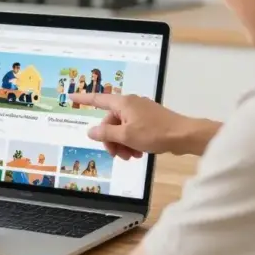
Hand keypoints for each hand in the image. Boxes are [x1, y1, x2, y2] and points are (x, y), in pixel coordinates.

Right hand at [68, 93, 219, 157]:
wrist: (184, 135)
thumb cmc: (155, 133)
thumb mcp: (126, 136)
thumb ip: (106, 133)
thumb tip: (90, 131)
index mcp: (123, 103)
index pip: (97, 99)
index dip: (83, 99)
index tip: (71, 98)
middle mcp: (130, 104)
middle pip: (110, 121)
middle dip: (111, 139)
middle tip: (117, 155)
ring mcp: (141, 112)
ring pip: (122, 128)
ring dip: (122, 144)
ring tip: (130, 157)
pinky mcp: (149, 120)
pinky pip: (133, 130)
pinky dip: (132, 142)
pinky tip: (138, 153)